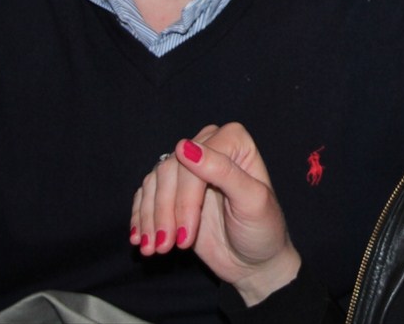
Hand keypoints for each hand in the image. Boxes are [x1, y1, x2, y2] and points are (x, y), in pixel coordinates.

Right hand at [130, 123, 301, 304]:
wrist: (255, 261)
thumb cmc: (262, 229)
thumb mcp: (252, 201)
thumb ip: (223, 171)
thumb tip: (184, 146)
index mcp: (233, 141)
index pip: (195, 160)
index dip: (186, 199)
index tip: (186, 236)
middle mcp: (208, 146)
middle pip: (170, 170)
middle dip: (166, 213)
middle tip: (167, 247)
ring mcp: (189, 168)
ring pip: (154, 182)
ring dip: (150, 218)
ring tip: (154, 249)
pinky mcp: (173, 190)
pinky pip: (146, 194)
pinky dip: (140, 218)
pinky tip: (140, 239)